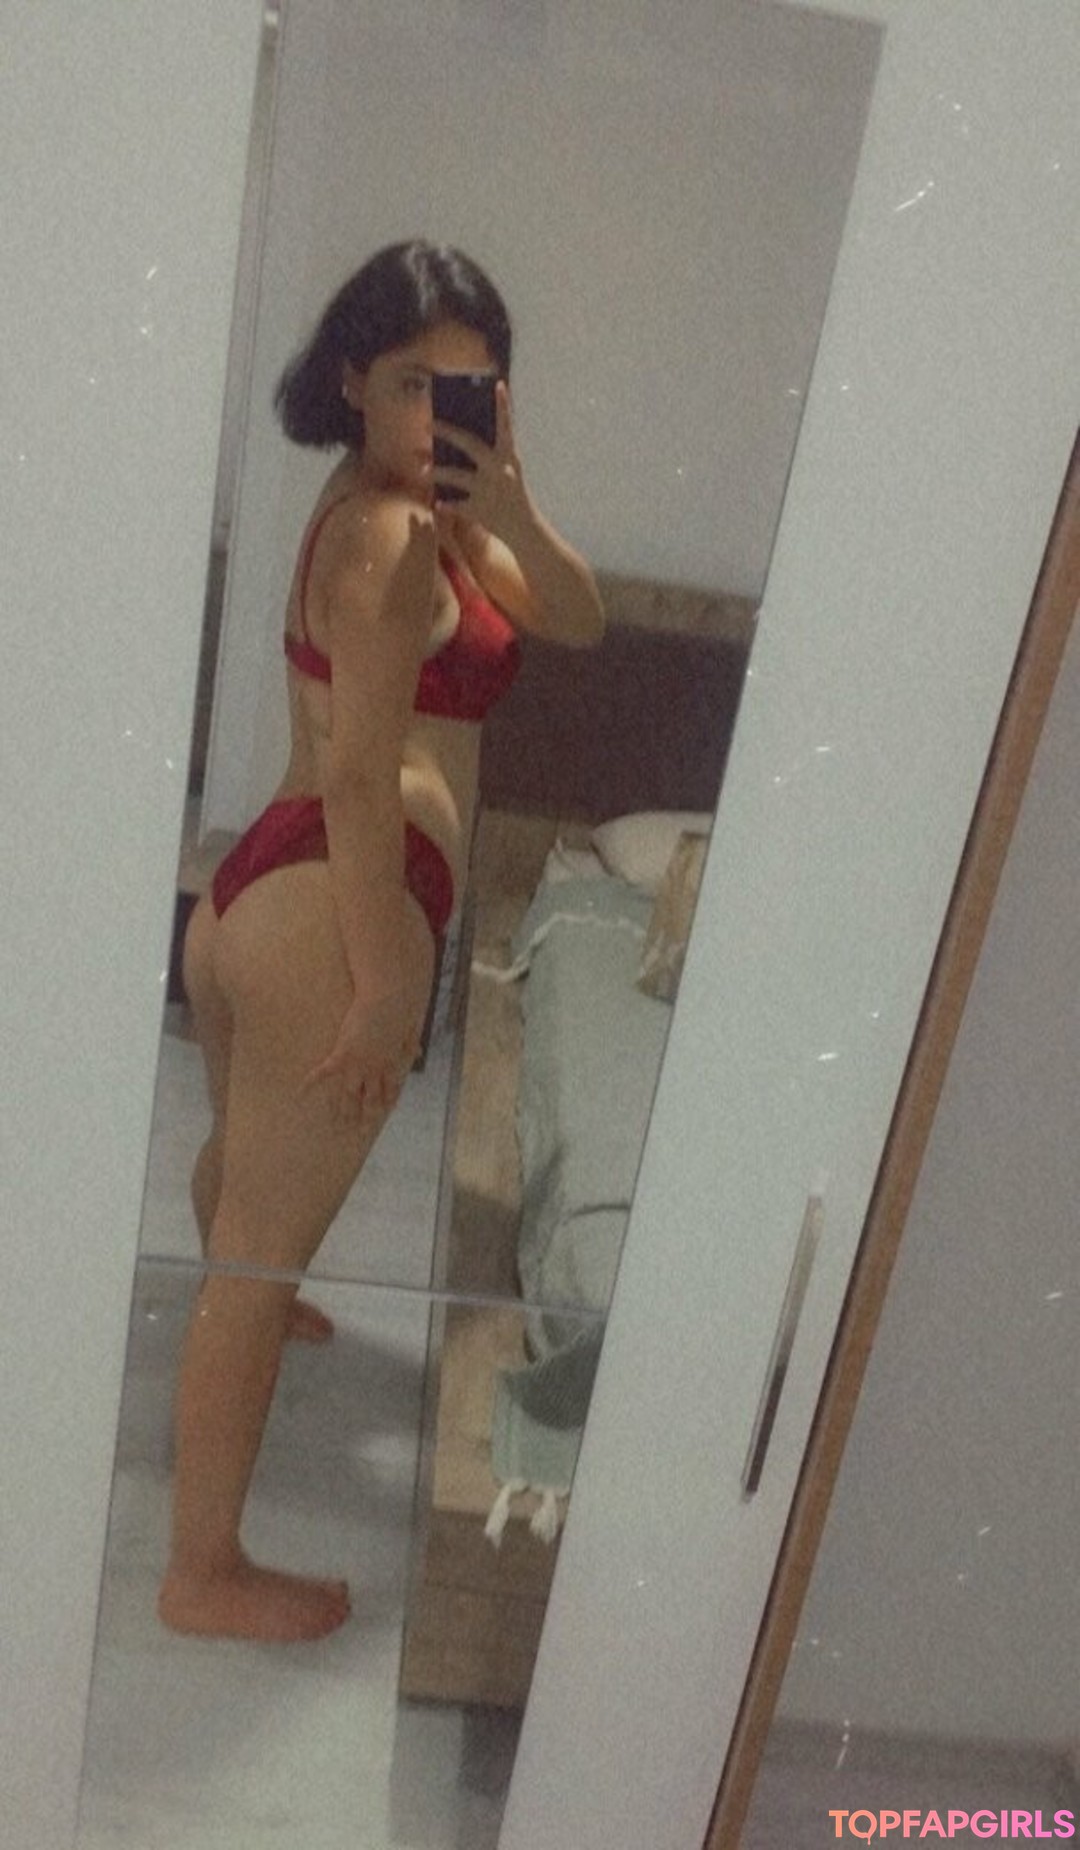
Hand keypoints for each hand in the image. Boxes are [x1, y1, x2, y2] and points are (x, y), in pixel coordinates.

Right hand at [301, 988, 421, 1124]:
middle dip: (364, 1115)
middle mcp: (376, 1070)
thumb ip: (411, 1043)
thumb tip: (418, 1051)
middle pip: (370, 1098)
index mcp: (393, 1064)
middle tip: (358, 1130)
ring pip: (350, 1093)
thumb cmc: (401, 1010)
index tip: (383, 1113)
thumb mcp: (410, 1030)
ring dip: (343, 1109)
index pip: (390, 1090)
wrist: (390, 1000)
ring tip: (337, 1122)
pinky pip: (325, 1072)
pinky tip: (301, 1092)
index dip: (386, 1103)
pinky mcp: (344, 1054)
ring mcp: (360, 1064)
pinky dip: (312, 1081)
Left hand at [432, 381, 530, 544]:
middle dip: (447, 432)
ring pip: (456, 475)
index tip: (497, 384)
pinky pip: (455, 504)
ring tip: (420, 468)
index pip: (507, 427)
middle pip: (469, 444)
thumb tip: (458, 442)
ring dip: (436, 470)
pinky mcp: (481, 511)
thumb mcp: (508, 474)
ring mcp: (489, 491)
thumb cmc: (513, 498)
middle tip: (427, 424)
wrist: (526, 532)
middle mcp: (500, 471)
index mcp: (510, 458)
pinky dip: (446, 503)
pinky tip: (437, 502)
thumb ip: (489, 458)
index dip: (503, 406)